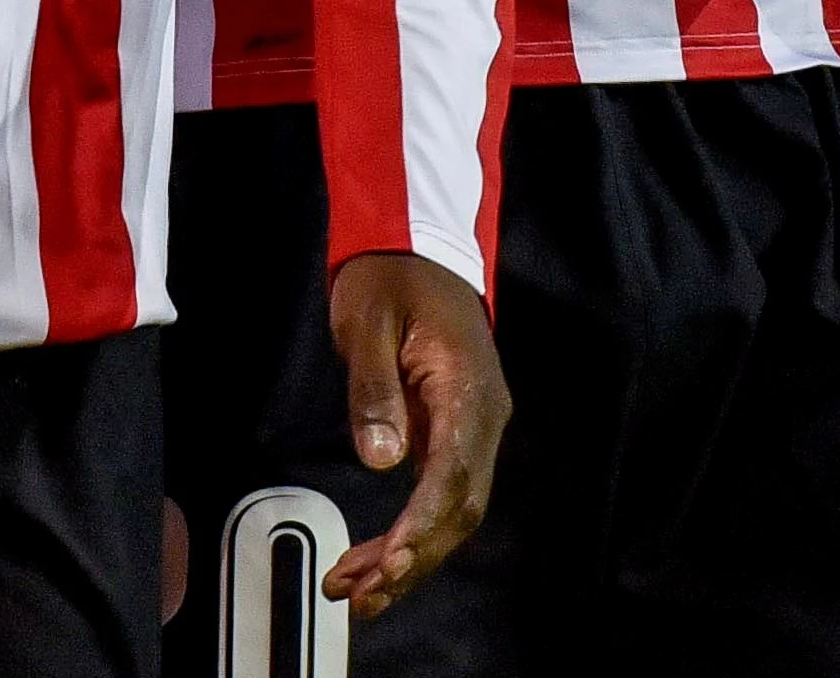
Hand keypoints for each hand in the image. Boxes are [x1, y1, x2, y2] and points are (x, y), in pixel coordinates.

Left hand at [324, 252, 509, 616]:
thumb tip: (380, 459)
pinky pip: (440, 493)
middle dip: (413, 557)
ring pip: (453, 509)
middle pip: (460, 507)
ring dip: (410, 554)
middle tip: (361, 595)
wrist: (415, 244)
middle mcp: (483, 417)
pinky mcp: (454, 433)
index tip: (390, 562)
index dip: (422, 524)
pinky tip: (375, 558)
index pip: (454, 473)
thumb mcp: (367, 320)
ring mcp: (472, 428)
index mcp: (467, 388)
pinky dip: (411, 530)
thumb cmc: (389, 277)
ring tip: (356, 590)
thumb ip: (373, 389)